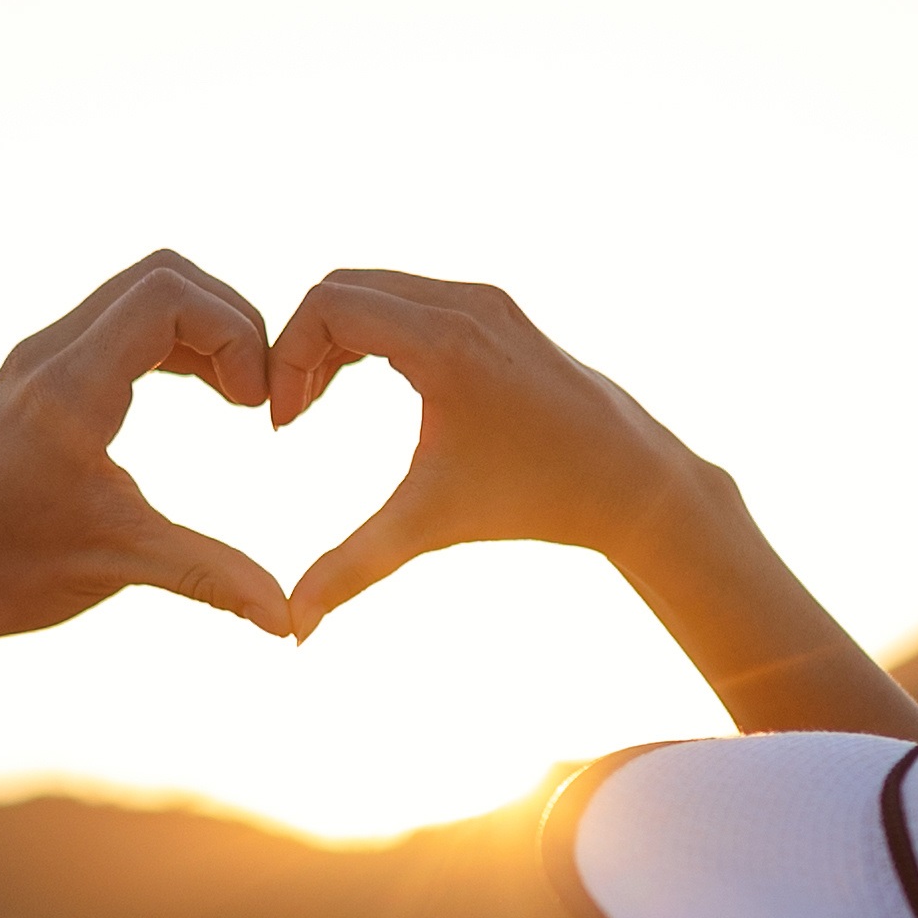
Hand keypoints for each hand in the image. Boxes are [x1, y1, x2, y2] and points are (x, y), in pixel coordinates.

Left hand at [0, 252, 291, 660]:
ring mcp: (39, 359)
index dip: (235, 333)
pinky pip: (116, 324)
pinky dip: (169, 344)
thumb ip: (210, 578)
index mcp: (71, 389)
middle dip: (229, 321)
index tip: (256, 405)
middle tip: (258, 394)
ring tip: (238, 397)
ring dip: (201, 330)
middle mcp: (50, 354)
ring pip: (138, 293)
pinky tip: (200, 397)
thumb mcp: (116, 566)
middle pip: (162, 275)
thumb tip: (287, 622)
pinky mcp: (35, 376)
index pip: (168, 296)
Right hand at [265, 269, 726, 628]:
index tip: (286, 423)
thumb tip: (292, 630)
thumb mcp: (430, 527)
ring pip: (378, 288)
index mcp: (444, 343)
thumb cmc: (535, 501)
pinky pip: (412, 296)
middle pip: (344, 287)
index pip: (327, 304)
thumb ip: (351, 570)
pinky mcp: (499, 309)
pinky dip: (376, 329)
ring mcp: (486, 300)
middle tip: (293, 413)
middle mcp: (465, 304)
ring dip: (338, 336)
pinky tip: (365, 384)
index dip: (288, 357)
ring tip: (317, 402)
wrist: (631, 481)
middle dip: (305, 345)